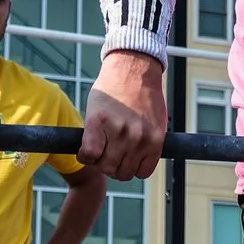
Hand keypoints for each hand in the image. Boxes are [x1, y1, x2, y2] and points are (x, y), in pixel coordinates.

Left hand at [79, 53, 165, 178]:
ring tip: (121, 154)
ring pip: (126, 173)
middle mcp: (120, 131)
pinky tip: (135, 156)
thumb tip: (92, 158)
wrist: (136, 70)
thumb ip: (92, 134)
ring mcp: (140, 137)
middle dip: (104, 164)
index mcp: (99, 122)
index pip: (89, 157)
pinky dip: (138, 168)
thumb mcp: (93, 108)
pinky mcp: (157, 140)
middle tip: (106, 153)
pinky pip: (145, 170)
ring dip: (121, 167)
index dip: (86, 157)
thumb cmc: (112, 89)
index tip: (89, 152)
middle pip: (108, 169)